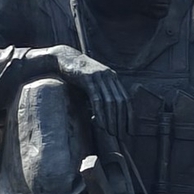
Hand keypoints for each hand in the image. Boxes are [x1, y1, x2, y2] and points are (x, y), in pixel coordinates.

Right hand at [44, 46, 133, 160]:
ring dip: (112, 119)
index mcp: (113, 78)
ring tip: (112, 133)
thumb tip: (106, 116)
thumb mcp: (93, 83)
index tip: (131, 131)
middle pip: (121, 102)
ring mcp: (99, 76)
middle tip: (121, 136)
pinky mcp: (87, 78)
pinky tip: (100, 124)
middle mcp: (109, 76)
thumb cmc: (77, 74)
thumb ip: (101, 94)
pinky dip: (100, 113)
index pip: (127, 100)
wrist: (63, 57)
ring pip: (110, 102)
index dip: (130, 116)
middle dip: (122, 121)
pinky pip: (97, 99)